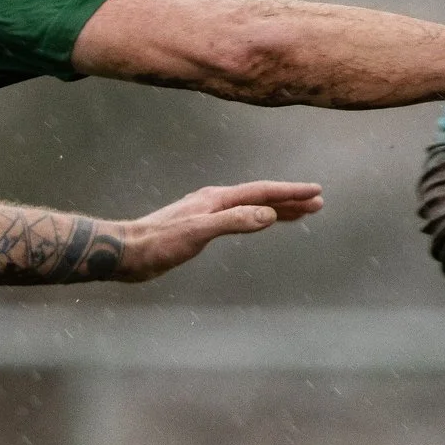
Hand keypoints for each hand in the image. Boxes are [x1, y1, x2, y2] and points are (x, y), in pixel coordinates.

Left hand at [114, 180, 323, 282]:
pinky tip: (259, 222)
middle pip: (259, 197)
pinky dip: (256, 218)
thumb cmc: (159, 243)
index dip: (289, 193)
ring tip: (300, 213)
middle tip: (317, 203)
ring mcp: (206, 213)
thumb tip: (267, 214)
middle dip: (289, 200)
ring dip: (275, 209)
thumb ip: (232, 221)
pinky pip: (238, 218)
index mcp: (215, 199)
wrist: (127, 251)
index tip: (315, 192)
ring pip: (250, 207)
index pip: (261, 192)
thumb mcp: (198, 232)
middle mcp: (213, 201)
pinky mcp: (199, 227)